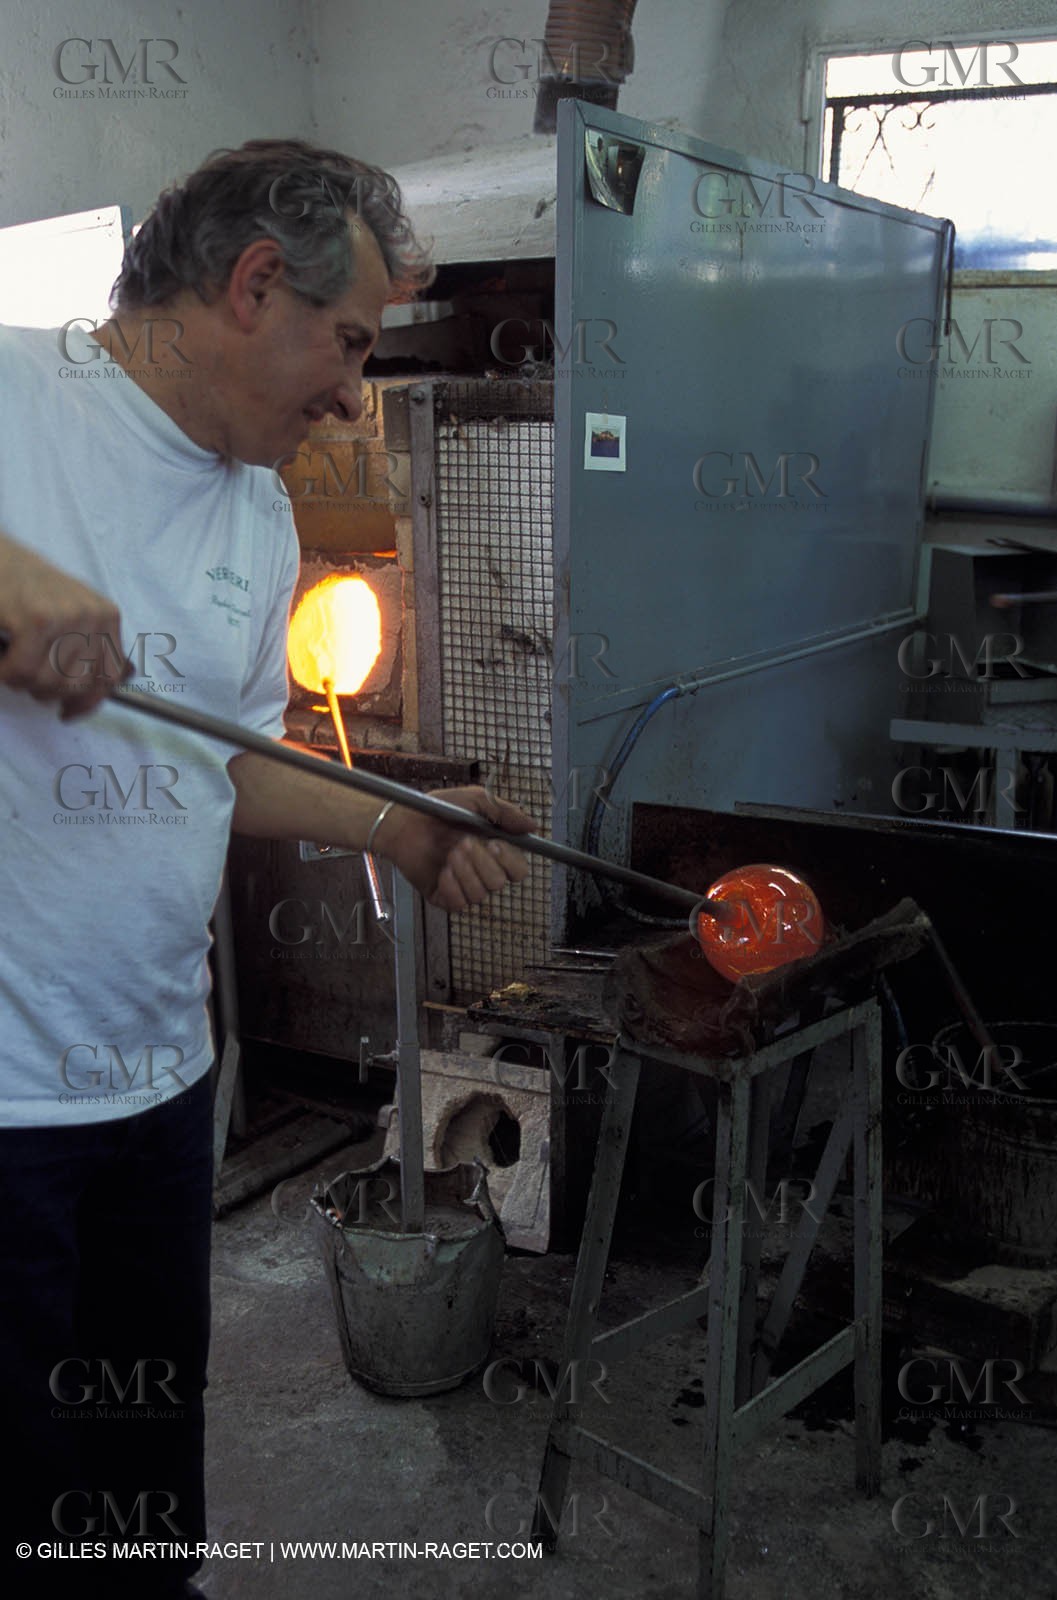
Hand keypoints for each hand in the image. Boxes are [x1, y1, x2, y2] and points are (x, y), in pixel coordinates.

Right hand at [0, 534, 123, 717]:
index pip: (109, 677)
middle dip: (45, 690)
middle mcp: (93, 615)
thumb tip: (127, 677)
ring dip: (22, 681)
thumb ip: (96, 645)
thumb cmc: (29, 590)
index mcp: (107, 616)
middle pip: (76, 686)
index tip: (67, 712)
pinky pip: (21, 672)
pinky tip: (1, 659)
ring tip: (13, 660)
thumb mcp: (73, 613)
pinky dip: (4, 673)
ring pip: (48, 683)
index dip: (87, 702)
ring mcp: (66, 617)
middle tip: (26, 674)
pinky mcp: (36, 620)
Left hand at [377, 785, 535, 910]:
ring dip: (464, 871)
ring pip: (480, 894)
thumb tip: (533, 826)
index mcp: (494, 852)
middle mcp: (481, 872)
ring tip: (449, 853)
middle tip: (462, 843)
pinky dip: (452, 886)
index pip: (518, 870)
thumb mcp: (475, 801)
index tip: (494, 843)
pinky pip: (459, 904)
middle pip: (500, 883)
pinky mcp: (444, 897)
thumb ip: (506, 813)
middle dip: (481, 862)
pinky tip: (442, 871)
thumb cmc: (438, 810)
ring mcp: (463, 886)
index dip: (510, 860)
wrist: (404, 822)